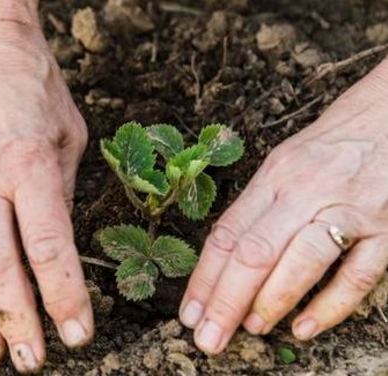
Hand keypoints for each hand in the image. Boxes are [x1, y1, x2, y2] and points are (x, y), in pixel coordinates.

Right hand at [0, 1, 92, 371]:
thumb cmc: (36, 90)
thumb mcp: (69, 138)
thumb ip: (63, 193)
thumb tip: (61, 244)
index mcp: (30, 167)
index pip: (51, 248)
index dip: (65, 297)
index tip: (79, 332)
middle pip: (3, 268)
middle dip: (22, 320)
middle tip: (36, 359)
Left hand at [180, 58, 387, 352]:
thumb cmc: (332, 141)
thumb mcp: (285, 162)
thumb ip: (258, 206)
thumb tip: (226, 256)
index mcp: (275, 175)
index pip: (228, 233)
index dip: (204, 277)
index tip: (188, 312)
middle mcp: (305, 190)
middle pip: (255, 251)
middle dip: (225, 301)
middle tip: (207, 339)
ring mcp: (349, 208)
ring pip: (301, 261)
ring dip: (270, 302)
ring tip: (250, 329)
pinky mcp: (387, 227)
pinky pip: (358, 273)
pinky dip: (330, 305)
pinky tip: (305, 327)